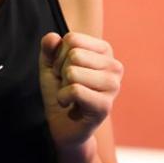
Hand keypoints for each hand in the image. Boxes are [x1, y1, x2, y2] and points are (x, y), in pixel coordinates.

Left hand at [38, 32, 123, 148]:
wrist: (62, 125)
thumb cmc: (60, 90)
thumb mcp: (50, 64)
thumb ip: (49, 47)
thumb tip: (52, 37)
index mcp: (105, 50)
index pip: (72, 39)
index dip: (59, 55)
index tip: (64, 70)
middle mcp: (114, 66)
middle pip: (73, 54)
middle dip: (61, 71)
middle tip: (68, 85)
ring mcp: (113, 86)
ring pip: (73, 72)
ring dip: (63, 86)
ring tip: (71, 95)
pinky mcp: (105, 105)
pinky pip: (74, 90)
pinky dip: (64, 98)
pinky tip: (72, 106)